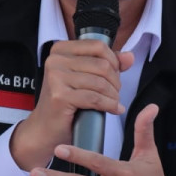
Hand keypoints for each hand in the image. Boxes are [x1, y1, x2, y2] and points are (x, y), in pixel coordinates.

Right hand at [9, 40, 133, 170]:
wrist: (45, 129)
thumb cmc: (66, 102)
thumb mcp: (85, 77)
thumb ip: (107, 64)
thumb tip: (129, 57)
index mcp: (60, 49)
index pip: (98, 46)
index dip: (113, 61)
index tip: (115, 75)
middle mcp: (55, 60)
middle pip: (102, 64)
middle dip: (115, 81)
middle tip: (115, 93)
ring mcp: (56, 77)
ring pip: (100, 82)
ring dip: (113, 95)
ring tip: (114, 102)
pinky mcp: (60, 96)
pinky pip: (94, 98)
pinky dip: (109, 105)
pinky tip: (114, 109)